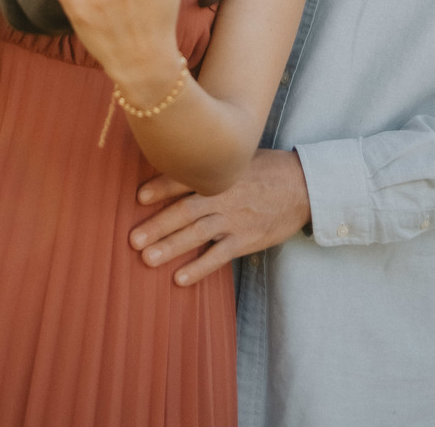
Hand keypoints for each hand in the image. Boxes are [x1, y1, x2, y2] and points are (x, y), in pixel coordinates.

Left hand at [129, 149, 310, 284]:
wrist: (302, 186)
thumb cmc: (267, 168)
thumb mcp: (239, 156)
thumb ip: (212, 162)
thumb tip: (181, 162)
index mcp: (220, 171)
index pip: (184, 178)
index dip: (160, 187)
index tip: (138, 197)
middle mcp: (223, 194)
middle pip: (184, 210)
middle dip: (157, 225)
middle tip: (132, 240)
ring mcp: (234, 218)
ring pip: (196, 234)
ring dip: (170, 247)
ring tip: (147, 259)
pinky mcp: (246, 239)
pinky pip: (218, 256)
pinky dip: (199, 268)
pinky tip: (180, 278)